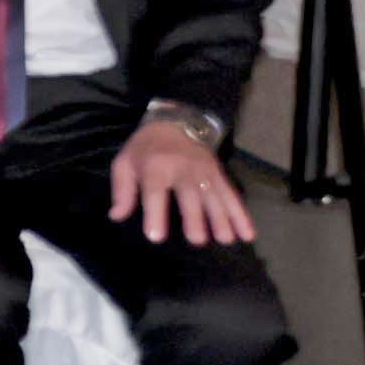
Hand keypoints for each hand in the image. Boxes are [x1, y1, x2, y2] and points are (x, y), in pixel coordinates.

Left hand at [114, 113, 257, 246]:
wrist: (174, 123)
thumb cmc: (145, 149)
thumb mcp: (125, 163)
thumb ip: (122, 191)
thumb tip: (116, 216)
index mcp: (155, 166)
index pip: (155, 191)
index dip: (155, 213)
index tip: (156, 237)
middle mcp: (183, 168)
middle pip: (190, 195)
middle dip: (195, 217)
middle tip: (197, 241)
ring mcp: (204, 171)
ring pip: (214, 196)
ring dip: (222, 218)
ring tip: (225, 240)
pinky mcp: (219, 175)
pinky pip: (231, 196)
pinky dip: (241, 215)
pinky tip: (248, 234)